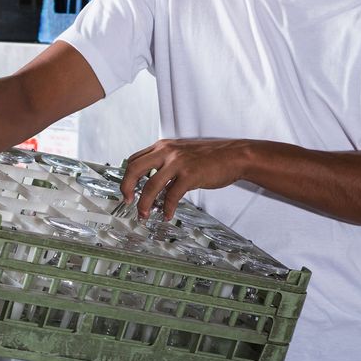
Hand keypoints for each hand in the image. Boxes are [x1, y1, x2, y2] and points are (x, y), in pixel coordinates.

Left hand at [121, 138, 248, 219]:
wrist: (235, 155)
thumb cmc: (210, 156)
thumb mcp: (183, 152)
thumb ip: (166, 161)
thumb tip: (152, 179)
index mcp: (163, 146)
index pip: (135, 159)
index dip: (126, 176)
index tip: (126, 189)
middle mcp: (167, 152)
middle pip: (135, 169)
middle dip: (126, 187)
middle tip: (127, 200)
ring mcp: (179, 163)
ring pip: (151, 186)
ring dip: (144, 203)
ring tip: (144, 214)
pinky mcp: (190, 175)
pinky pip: (172, 195)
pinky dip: (167, 208)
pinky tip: (166, 214)